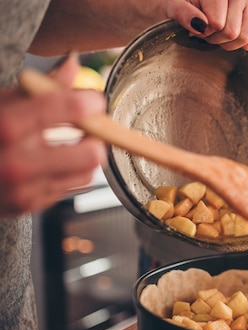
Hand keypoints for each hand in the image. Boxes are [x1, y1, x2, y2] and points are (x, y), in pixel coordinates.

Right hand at [0, 55, 105, 216]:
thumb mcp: (0, 105)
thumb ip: (38, 88)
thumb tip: (73, 64)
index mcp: (6, 126)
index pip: (59, 109)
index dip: (86, 102)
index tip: (95, 100)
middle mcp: (17, 162)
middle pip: (90, 153)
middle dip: (95, 137)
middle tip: (90, 126)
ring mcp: (25, 189)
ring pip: (88, 172)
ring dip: (88, 155)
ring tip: (75, 143)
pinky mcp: (30, 205)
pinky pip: (72, 186)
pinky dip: (72, 171)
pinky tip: (57, 161)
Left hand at [164, 0, 247, 50]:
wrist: (182, 5)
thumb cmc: (176, 6)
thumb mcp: (170, 6)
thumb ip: (182, 12)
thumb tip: (200, 24)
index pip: (218, 22)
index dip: (204, 31)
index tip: (195, 26)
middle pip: (232, 32)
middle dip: (215, 38)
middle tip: (205, 32)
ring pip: (245, 36)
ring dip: (227, 43)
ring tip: (215, 33)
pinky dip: (247, 43)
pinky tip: (233, 40)